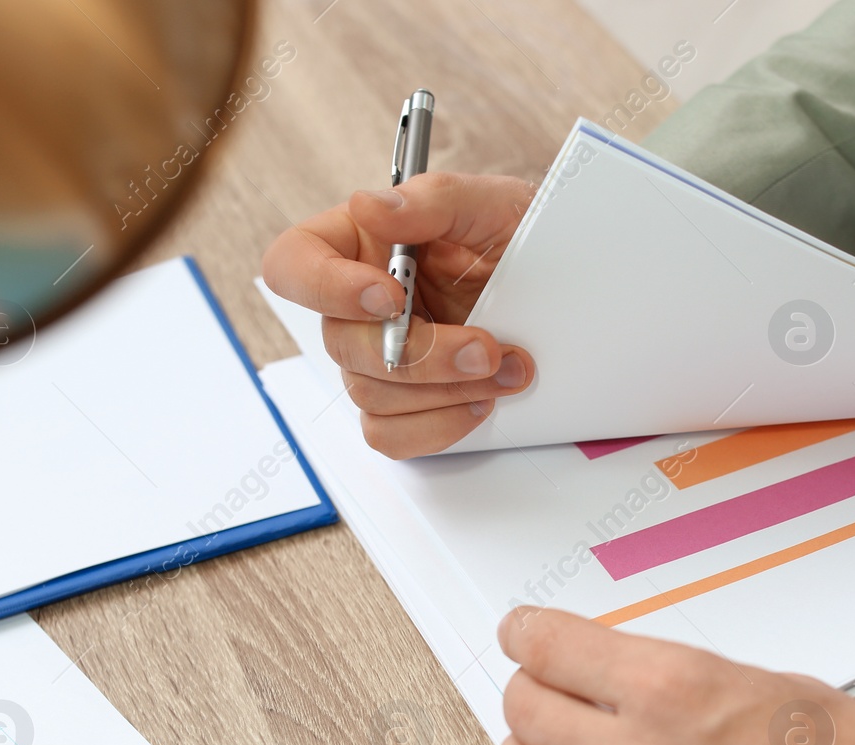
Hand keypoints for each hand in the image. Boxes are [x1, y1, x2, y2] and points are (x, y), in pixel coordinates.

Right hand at [261, 173, 536, 458]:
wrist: (561, 291)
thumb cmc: (517, 237)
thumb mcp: (493, 205)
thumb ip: (434, 199)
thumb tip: (370, 205)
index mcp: (359, 244)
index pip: (293, 263)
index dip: (326, 286)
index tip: (389, 294)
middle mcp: (358, 305)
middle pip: (342, 343)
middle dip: (421, 354)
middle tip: (485, 348)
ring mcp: (377, 359)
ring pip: (370, 394)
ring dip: (444, 391)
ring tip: (505, 369)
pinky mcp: (404, 404)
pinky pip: (391, 434)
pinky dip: (439, 426)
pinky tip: (481, 401)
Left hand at [492, 606, 854, 744]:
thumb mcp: (768, 685)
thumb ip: (676, 680)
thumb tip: (622, 676)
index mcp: (672, 693)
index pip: (550, 648)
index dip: (528, 632)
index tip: (523, 632)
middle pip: (523, 710)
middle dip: (530, 686)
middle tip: (545, 681)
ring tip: (547, 744)